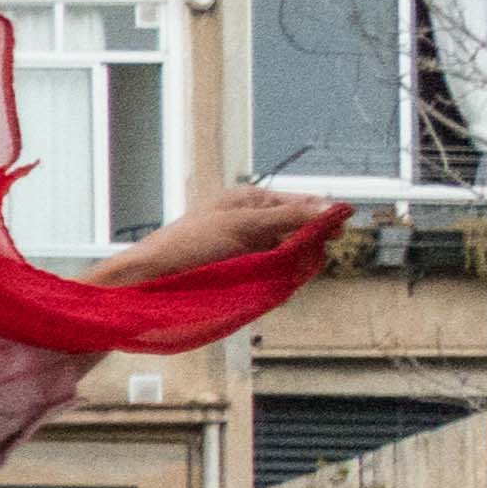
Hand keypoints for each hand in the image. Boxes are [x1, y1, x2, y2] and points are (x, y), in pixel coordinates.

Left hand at [93, 183, 339, 290]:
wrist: (149, 278)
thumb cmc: (189, 244)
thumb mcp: (243, 225)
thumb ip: (288, 218)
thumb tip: (331, 209)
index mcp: (249, 199)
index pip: (299, 203)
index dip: (319, 216)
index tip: (337, 232)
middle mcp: (249, 220)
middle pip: (295, 230)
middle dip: (304, 245)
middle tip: (306, 261)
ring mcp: (243, 246)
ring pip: (284, 255)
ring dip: (290, 265)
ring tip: (285, 276)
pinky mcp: (237, 271)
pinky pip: (269, 273)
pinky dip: (275, 280)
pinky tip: (274, 288)